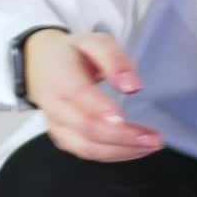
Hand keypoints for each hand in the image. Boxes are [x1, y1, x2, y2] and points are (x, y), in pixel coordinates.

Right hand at [24, 30, 162, 162]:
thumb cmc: (73, 55)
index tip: (125, 117)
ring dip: (122, 151)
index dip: (102, 109)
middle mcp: (54, 105)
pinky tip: (136, 149)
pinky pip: (89, 153)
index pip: (79, 94)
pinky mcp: (64, 140)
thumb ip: (114, 58)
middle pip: (86, 128)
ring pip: (88, 148)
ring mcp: (57, 126)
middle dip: (122, 136)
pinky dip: (115, 155)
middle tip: (153, 138)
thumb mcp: (94, 42)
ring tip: (150, 145)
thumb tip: (131, 86)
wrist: (43, 65)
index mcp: (59, 75)